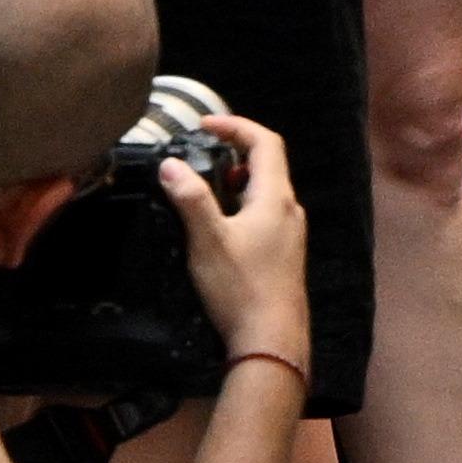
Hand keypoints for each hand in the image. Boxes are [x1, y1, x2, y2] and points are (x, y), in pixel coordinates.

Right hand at [178, 116, 310, 364]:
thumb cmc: (241, 287)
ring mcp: (290, 232)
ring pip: (266, 190)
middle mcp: (289, 209)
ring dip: (238, 179)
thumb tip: (171, 164)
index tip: (205, 124)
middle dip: (235, 150)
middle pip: (269, 163)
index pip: (265, 141)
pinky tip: (222, 223)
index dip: (236, 126)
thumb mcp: (208, 241)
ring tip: (206, 185)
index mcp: (275, 197)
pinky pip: (266, 213)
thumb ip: (191, 200)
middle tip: (202, 151)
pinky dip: (244, 203)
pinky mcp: (285, 253)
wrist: (271, 338)